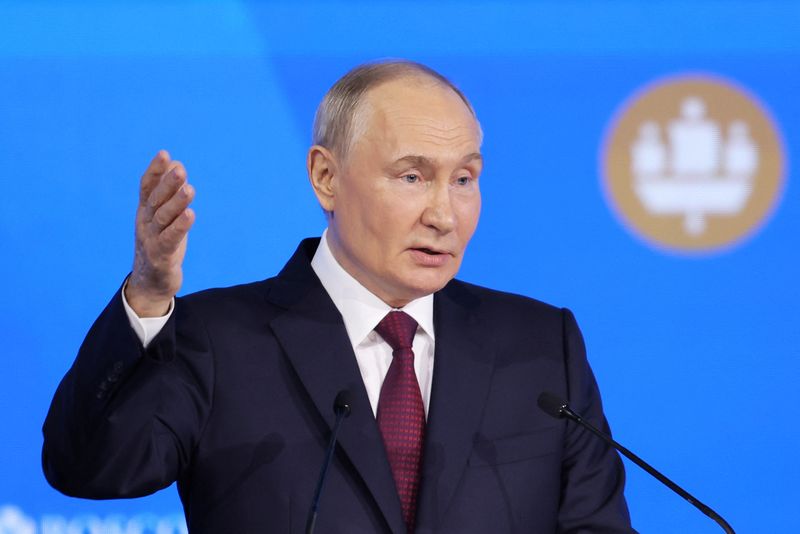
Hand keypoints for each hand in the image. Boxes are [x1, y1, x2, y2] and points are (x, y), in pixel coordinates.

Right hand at [125, 150, 195, 316]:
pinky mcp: (160, 256)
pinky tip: (190, 214)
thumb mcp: (163, 217)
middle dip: (168, 184)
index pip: (147, 186)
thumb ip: (169, 193)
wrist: (150, 282)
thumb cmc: (160, 243)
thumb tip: (177, 164)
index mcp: (145, 211)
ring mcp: (150, 240)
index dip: (155, 170)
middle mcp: (145, 223)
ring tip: (190, 189)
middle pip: (156, 200)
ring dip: (177, 203)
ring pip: (164, 218)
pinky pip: (170, 239)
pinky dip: (180, 227)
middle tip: (180, 170)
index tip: (164, 154)